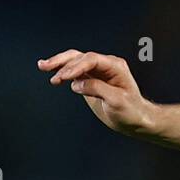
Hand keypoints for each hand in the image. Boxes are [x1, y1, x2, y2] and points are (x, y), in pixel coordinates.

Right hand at [38, 50, 154, 135]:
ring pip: (74, 62)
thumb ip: (97, 89)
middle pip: (79, 57)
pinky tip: (51, 73)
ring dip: (58, 64)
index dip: (76, 66)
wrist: (136, 121)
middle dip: (63, 63)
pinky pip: (73, 72)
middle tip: (48, 69)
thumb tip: (77, 84)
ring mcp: (96, 72)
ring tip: (43, 66)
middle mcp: (105, 66)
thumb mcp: (117, 101)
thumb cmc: (132, 111)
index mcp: (115, 66)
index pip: (91, 60)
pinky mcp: (90, 80)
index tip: (64, 76)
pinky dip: (62, 72)